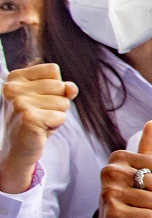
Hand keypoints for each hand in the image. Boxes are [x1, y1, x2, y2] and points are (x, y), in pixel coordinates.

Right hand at [1, 63, 77, 193]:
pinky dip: (56, 124)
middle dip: (58, 102)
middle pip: (60, 85)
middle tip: (42, 113)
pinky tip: (41, 129)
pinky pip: (61, 116)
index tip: (41, 99)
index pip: (52, 70)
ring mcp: (19, 103)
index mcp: (16, 78)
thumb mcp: (50, 99)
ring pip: (63, 102)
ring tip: (41, 121)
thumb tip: (71, 88)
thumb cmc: (36, 119)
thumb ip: (63, 88)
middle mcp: (13, 88)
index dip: (56, 86)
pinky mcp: (28, 118)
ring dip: (57, 114)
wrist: (20, 147)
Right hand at [94, 121, 151, 217]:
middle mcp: (110, 172)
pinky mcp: (113, 214)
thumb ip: (147, 146)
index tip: (142, 181)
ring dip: (150, 208)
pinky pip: (150, 217)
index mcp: (118, 157)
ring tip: (134, 207)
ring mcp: (109, 193)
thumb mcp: (137, 166)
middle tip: (138, 197)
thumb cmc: (129, 190)